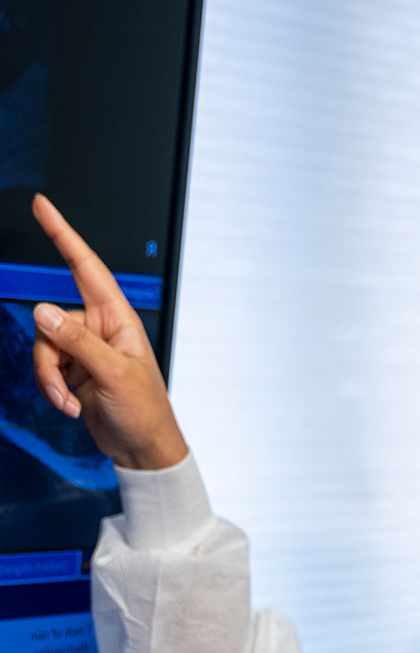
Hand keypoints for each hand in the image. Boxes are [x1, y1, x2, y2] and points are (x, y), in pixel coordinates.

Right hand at [31, 194, 187, 469]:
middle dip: (49, 359)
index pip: (87, 268)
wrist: (142, 446)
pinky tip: (71, 407)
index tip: (44, 206)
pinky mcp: (74, 369)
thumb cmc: (144, 410)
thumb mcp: (112, 375)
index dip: (64, 235)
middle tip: (64, 390)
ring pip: (44, 347)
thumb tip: (41, 309)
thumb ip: (76, 342)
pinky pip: (46, 368)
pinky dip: (52, 390)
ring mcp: (85, 349)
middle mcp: (100, 327)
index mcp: (119, 319)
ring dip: (50, 380)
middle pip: (50, 321)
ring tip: (70, 403)